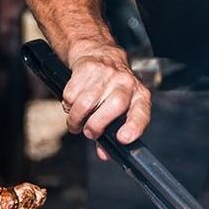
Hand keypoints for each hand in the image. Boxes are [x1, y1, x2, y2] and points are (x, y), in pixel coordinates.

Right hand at [62, 44, 152, 160]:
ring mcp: (107, 74)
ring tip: (77, 121)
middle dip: (96, 125)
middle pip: (114, 106)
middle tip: (89, 132)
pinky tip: (73, 103)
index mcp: (139, 96)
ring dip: (76, 119)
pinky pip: (70, 95)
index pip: (141, 112)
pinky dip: (67, 105)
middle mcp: (126, 83)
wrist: (100, 54)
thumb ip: (112, 132)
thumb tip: (104, 154)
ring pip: (86, 103)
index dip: (133, 127)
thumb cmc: (112, 88)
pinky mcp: (87, 68)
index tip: (122, 138)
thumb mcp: (120, 109)